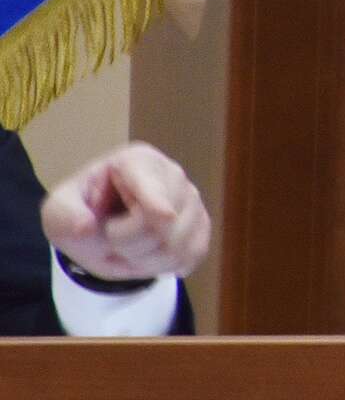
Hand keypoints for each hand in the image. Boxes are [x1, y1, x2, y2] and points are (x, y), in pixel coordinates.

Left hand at [40, 142, 209, 281]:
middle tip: (110, 241)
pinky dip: (169, 266)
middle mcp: (172, 174)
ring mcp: (191, 198)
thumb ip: (65, 216)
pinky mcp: (202, 221)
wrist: (102, 223)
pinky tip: (152, 258)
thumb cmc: (82, 210)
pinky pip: (194, 252)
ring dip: (146, 261)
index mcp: (137, 161)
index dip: (156, 202)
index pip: (150, 186)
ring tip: (129, 250)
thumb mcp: (59, 210)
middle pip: (161, 225)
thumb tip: (85, 227)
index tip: (163, 217)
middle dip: (130, 246)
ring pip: (178, 244)